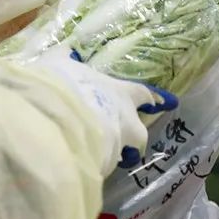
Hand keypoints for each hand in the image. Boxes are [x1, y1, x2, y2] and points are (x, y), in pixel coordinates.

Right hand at [31, 48, 177, 176]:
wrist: (52, 118)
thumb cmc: (61, 84)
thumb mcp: (58, 64)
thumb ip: (65, 58)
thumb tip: (69, 51)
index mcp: (121, 93)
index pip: (144, 94)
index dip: (153, 98)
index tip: (165, 102)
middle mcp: (126, 121)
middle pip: (140, 134)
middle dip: (134, 137)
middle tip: (128, 142)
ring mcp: (117, 146)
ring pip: (125, 155)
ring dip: (117, 156)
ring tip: (104, 159)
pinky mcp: (103, 167)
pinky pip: (103, 168)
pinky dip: (97, 166)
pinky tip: (84, 166)